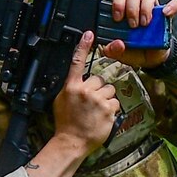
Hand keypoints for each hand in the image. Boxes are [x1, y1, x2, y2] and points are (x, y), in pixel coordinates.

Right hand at [51, 30, 121, 155]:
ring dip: (106, 99)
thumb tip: (78, 80)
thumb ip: (71, 88)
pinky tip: (102, 117)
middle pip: (99, 79)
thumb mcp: (61, 101)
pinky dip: (111, 109)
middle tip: (91, 103)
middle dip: (98, 89)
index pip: (77, 62)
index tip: (89, 34)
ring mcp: (97, 100)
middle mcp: (85, 91)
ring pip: (109, 90)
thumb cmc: (65, 123)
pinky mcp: (108, 109)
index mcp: (71, 87)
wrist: (71, 142)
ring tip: (97, 111)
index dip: (83, 46)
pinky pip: (115, 102)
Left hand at [100, 0, 176, 68]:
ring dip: (145, 8)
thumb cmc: (134, 51)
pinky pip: (173, 5)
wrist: (150, 60)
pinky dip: (171, 7)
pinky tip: (165, 13)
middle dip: (131, 8)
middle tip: (132, 25)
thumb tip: (115, 44)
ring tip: (145, 24)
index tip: (117, 18)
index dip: (118, 3)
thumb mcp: (120, 53)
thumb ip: (112, 50)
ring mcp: (153, 10)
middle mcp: (137, 7)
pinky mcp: (167, 16)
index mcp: (124, 12)